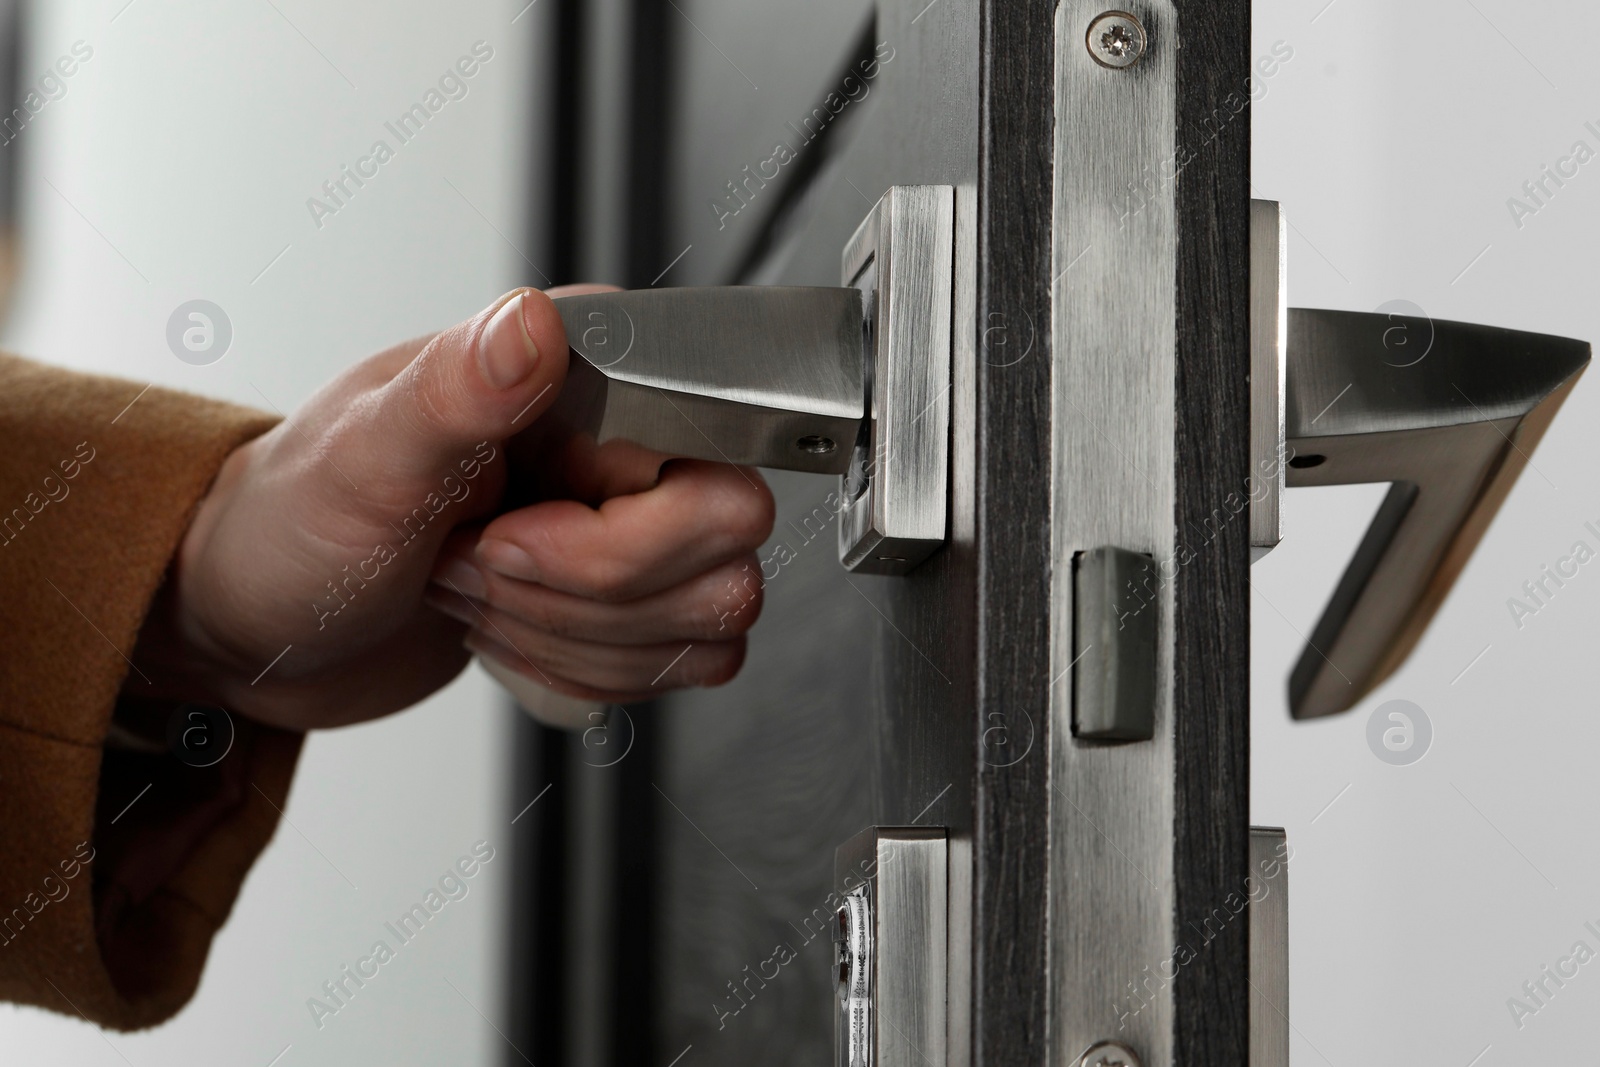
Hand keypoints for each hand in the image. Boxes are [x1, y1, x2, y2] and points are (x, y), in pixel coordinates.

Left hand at [136, 287, 773, 730]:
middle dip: (583, 596)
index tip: (508, 538)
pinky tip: (508, 632)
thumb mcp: (364, 456)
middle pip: (725, 555)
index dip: (612, 536)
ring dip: (569, 636)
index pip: (711, 470)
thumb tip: (531, 326)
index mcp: (588, 376)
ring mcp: (638, 525)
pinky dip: (582, 673)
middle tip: (481, 566)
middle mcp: (630, 444)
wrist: (264, 612)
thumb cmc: (296, 521)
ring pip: (705, 621)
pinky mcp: (631, 601)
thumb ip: (460, 388)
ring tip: (475, 588)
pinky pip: (682, 663)